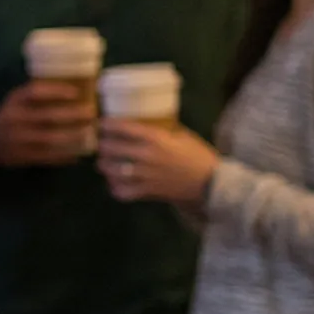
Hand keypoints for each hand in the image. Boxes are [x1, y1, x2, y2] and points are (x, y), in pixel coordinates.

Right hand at [0, 79, 97, 166]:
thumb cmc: (8, 118)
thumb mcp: (15, 102)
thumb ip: (35, 97)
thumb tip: (75, 90)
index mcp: (14, 101)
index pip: (36, 92)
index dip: (57, 92)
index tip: (76, 93)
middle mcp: (14, 119)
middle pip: (48, 116)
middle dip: (73, 115)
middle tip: (91, 113)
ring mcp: (17, 139)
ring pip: (49, 138)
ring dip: (71, 136)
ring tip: (88, 132)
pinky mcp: (20, 156)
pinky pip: (45, 157)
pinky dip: (63, 156)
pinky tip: (77, 154)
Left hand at [97, 118, 216, 206]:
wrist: (211, 182)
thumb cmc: (198, 155)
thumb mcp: (183, 134)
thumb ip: (163, 129)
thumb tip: (147, 121)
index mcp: (155, 138)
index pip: (123, 128)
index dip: (107, 125)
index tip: (101, 124)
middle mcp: (146, 156)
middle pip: (110, 148)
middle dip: (102, 145)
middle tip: (101, 144)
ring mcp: (145, 175)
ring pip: (111, 170)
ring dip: (104, 166)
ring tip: (104, 163)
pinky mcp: (147, 192)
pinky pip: (121, 191)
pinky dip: (115, 188)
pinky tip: (115, 183)